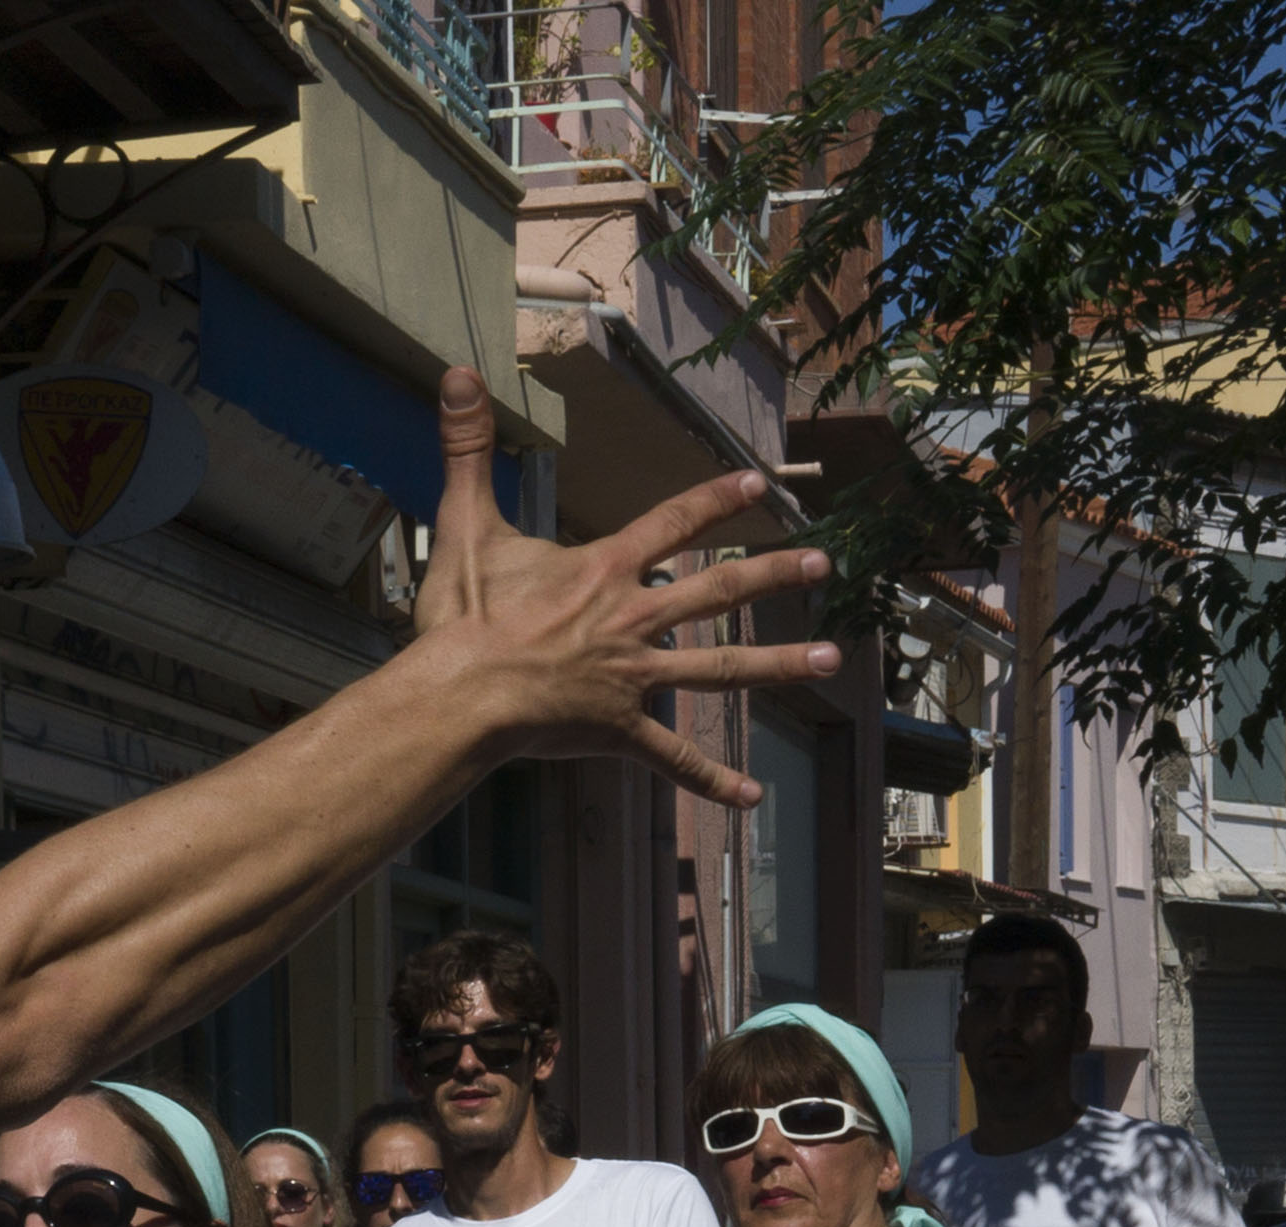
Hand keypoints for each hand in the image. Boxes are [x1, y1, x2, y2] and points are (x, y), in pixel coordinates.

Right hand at [402, 368, 844, 805]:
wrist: (461, 696)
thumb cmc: (461, 619)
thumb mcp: (464, 526)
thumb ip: (466, 449)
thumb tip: (457, 371)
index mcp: (605, 570)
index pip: (673, 523)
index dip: (715, 500)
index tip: (759, 485)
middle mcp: (634, 619)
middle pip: (720, 591)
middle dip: (775, 575)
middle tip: (826, 565)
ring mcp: (634, 678)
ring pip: (721, 669)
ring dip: (777, 665)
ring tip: (828, 661)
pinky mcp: (620, 730)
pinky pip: (673, 758)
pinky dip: (710, 781)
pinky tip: (750, 797)